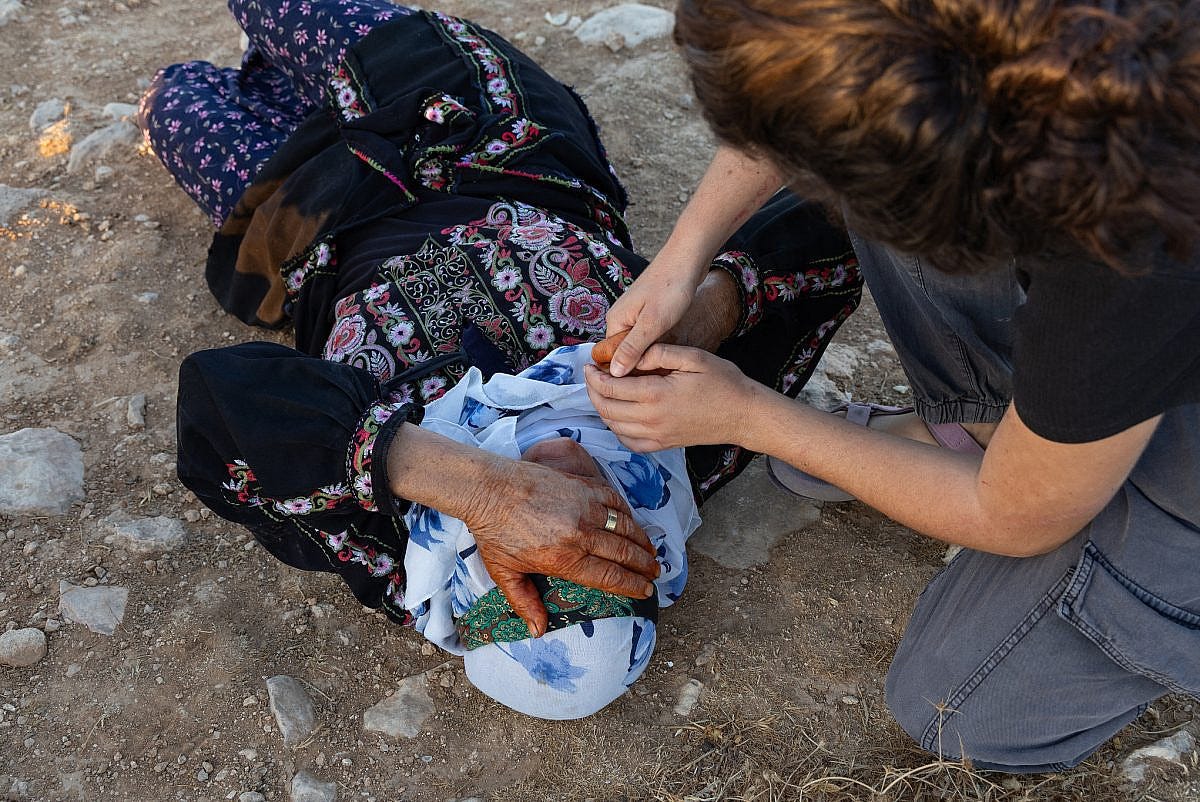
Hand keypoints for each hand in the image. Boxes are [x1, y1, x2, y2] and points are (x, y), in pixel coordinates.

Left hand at [463, 438, 659, 637]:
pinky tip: (632, 522)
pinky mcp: (582, 486)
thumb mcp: (505, 573)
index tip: (645, 590)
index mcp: (564, 559)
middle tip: (655, 573)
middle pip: (624, 553)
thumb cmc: (493, 532)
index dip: (631, 586)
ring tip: (652, 552)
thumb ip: (525, 602)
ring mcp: (584, 507)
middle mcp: (580, 534)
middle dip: (644, 566)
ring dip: (642, 541)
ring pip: (624, 527)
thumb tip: (538, 631)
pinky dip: (627, 513)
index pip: (609, 577)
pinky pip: (614, 500)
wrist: (488, 488)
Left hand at [584, 344, 759, 451]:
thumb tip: (631, 357)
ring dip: (602, 408)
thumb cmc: (722, 383)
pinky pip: (628, 442)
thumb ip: (658, 353)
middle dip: (592, 391)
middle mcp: (651, 420)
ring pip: (613, 426)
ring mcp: (656, 436)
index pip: (610, 387)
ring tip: (603, 391)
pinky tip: (619, 414)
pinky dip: (616, 428)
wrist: (743, 415)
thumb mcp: (692, 357)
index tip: (589, 365)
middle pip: (606, 408)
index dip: (593, 376)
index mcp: (656, 395)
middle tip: (591, 376)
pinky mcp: (663, 445)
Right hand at [604, 257, 701, 376]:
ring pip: (639, 343)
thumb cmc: (671, 287)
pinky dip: (658, 342)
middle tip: (660, 375)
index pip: (612, 356)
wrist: (688, 258)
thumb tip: (614, 373)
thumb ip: (633, 348)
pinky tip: (671, 348)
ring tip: (667, 363)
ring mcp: (635, 314)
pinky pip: (648, 334)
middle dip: (640, 363)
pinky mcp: (649, 311)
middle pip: (625, 351)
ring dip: (651, 353)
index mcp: (615, 320)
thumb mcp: (652, 323)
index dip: (627, 371)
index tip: (645, 383)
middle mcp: (621, 318)